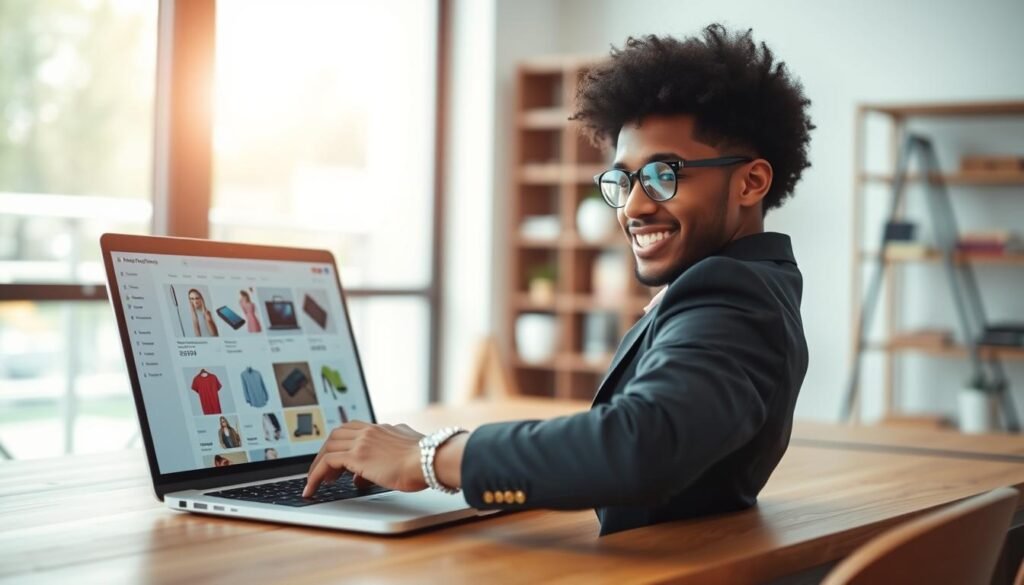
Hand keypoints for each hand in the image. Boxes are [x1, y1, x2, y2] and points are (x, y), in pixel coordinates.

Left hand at [303, 421, 425, 497]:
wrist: (431, 460)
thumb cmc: (427, 460)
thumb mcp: (407, 452)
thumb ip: (392, 453)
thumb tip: (377, 467)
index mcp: (383, 428)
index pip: (354, 429)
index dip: (342, 443)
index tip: (339, 458)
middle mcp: (370, 431)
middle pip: (336, 434)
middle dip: (326, 452)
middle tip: (324, 471)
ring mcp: (362, 441)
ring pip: (328, 447)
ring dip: (318, 465)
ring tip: (315, 482)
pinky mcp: (357, 456)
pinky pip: (327, 463)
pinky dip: (315, 475)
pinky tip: (312, 488)